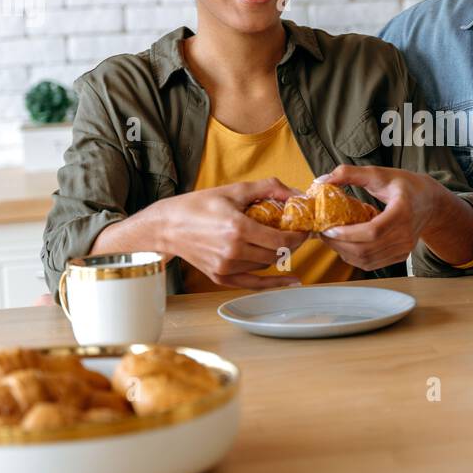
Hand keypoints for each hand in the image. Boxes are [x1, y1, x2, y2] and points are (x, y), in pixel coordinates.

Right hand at [160, 178, 308, 289]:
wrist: (167, 226)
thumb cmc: (199, 205)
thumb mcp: (235, 190)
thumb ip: (269, 188)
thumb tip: (297, 193)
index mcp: (238, 229)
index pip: (282, 240)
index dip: (299, 236)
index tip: (305, 228)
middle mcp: (233, 251)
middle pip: (277, 254)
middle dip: (292, 244)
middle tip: (297, 233)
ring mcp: (226, 267)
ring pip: (266, 266)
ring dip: (278, 255)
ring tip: (281, 242)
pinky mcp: (220, 277)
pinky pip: (253, 283)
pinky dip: (272, 282)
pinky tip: (289, 280)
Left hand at [314, 165, 471, 270]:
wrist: (430, 202)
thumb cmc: (405, 185)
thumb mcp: (379, 173)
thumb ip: (350, 173)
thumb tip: (323, 179)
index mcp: (402, 211)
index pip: (373, 231)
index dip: (348, 234)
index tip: (329, 229)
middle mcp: (406, 234)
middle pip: (367, 249)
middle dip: (339, 244)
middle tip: (323, 233)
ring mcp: (404, 248)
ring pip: (367, 260)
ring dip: (344, 252)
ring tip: (331, 239)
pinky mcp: (401, 255)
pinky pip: (372, 263)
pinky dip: (354, 257)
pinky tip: (346, 245)